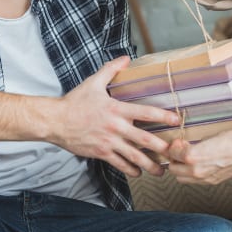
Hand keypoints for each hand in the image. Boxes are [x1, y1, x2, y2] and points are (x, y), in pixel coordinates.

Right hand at [51, 56, 180, 176]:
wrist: (55, 121)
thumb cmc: (75, 101)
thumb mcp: (93, 82)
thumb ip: (111, 69)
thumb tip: (126, 58)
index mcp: (116, 109)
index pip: (144, 112)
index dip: (162, 115)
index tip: (176, 119)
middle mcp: (115, 127)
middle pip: (144, 139)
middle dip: (161, 148)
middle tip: (175, 153)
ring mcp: (108, 142)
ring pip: (134, 156)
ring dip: (150, 165)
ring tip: (162, 171)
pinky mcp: (100, 153)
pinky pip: (119, 164)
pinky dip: (131, 170)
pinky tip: (138, 172)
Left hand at [166, 125, 231, 184]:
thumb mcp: (208, 136)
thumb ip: (191, 142)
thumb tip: (181, 144)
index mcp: (193, 157)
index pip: (172, 153)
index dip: (173, 146)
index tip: (178, 141)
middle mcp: (197, 171)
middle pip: (173, 168)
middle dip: (174, 159)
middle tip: (179, 150)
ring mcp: (205, 178)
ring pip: (181, 177)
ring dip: (181, 168)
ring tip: (187, 157)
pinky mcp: (212, 181)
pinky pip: (194, 181)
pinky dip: (190, 174)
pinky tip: (197, 163)